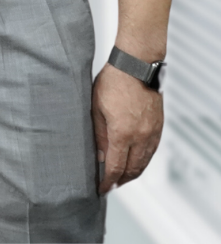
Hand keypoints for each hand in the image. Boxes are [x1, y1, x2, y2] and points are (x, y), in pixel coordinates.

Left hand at [92, 60, 163, 192]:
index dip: (107, 181)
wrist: (136, 66)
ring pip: (144, 163)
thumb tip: (99, 155)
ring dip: (133, 173)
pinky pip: (151, 152)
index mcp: (122, 133)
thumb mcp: (96, 107)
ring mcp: (152, 133)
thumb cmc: (113, 82)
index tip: (101, 188)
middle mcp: (140, 137)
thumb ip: (98, 134)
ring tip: (121, 178)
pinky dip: (143, 161)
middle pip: (132, 169)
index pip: (115, 167)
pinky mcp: (158, 127)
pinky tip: (135, 161)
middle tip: (110, 185)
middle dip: (121, 181)